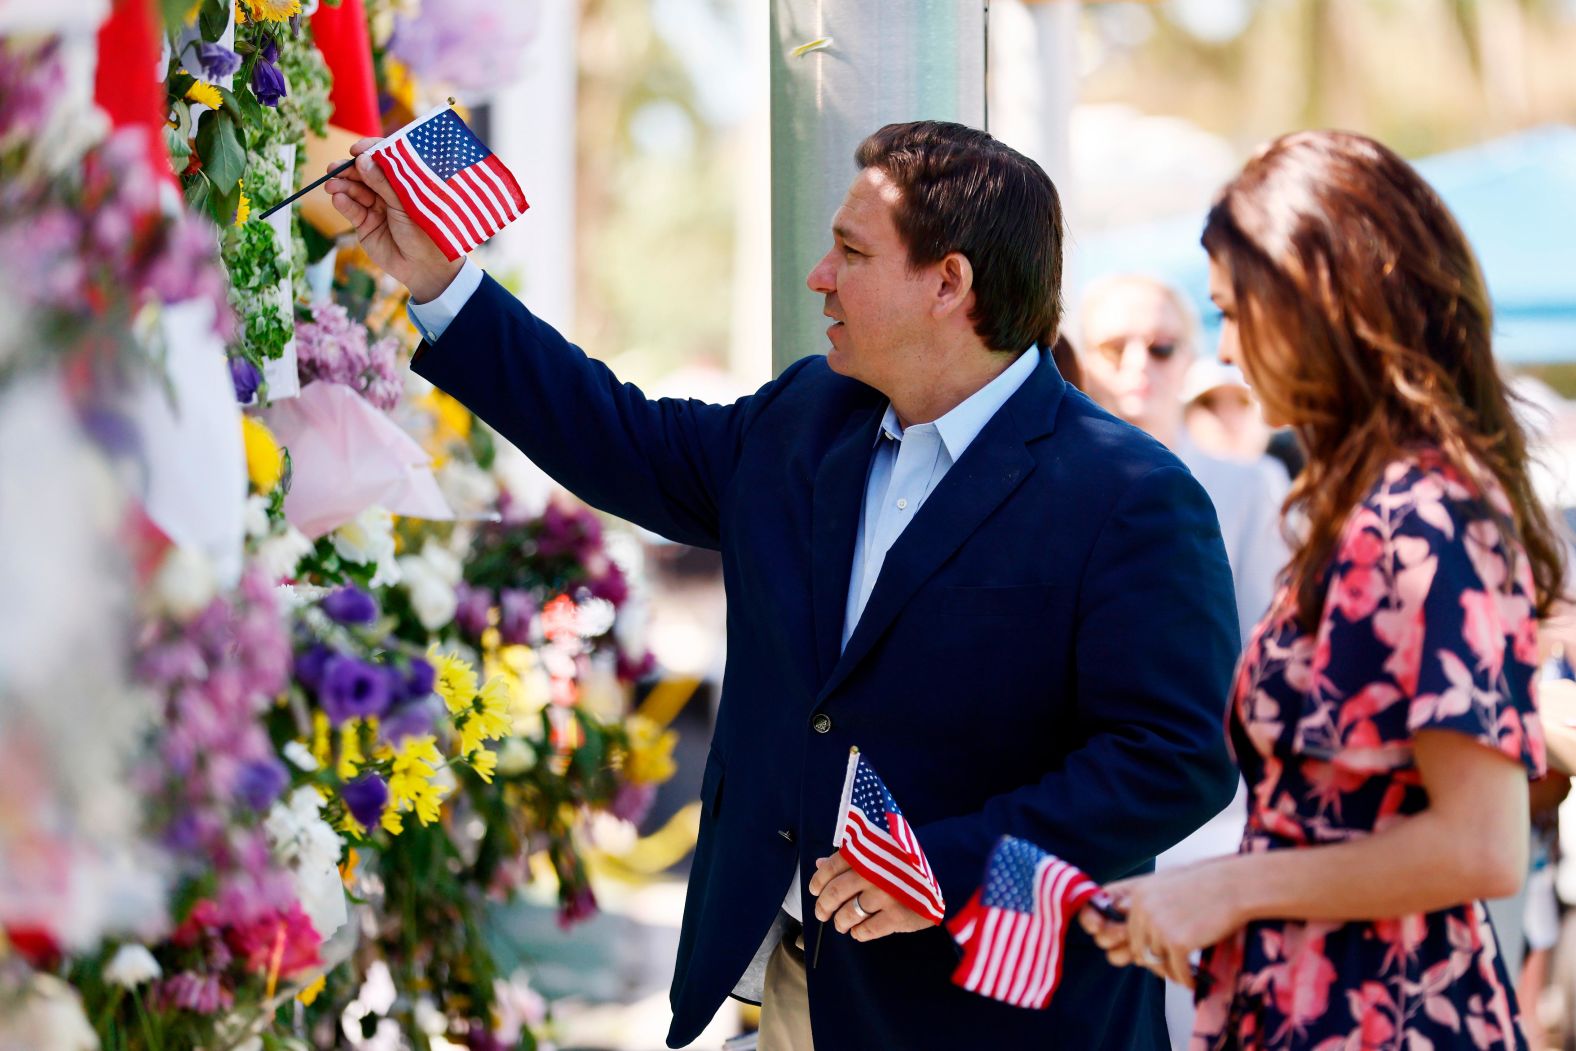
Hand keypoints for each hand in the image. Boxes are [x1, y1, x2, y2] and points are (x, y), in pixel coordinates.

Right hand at [323, 139, 463, 303]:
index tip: (356, 150)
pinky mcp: (365, 224)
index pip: (384, 159)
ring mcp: (376, 207)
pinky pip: (352, 209)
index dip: (369, 152)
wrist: (423, 267)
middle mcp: (389, 192)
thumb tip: (362, 160)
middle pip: (364, 173)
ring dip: (342, 185)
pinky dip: (343, 203)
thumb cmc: (424, 232)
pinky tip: (338, 198)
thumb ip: (383, 183)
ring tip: (331, 185)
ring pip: (355, 190)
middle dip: (349, 169)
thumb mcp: (405, 204)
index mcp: (404, 182)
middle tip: (335, 168)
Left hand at [807, 851, 936, 941]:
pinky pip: (868, 930)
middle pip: (834, 894)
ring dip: (840, 922)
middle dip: (823, 907)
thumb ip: (849, 857)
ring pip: (848, 914)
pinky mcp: (898, 915)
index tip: (815, 892)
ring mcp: (884, 895)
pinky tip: (859, 932)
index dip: (817, 883)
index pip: (829, 870)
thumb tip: (820, 864)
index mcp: (864, 853)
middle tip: (822, 913)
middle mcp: (871, 873)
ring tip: (841, 924)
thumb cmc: (903, 858)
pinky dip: (859, 933)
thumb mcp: (876, 849)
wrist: (944, 867)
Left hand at [1078, 861, 1244, 987]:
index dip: (1133, 943)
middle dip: (1153, 960)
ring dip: (1168, 971)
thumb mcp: (1165, 885)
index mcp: (1137, 895)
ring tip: (1181, 974)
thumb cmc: (1204, 886)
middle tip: (1168, 967)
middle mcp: (1143, 910)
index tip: (1144, 953)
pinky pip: (1175, 971)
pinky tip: (1192, 980)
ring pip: (1155, 962)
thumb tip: (1136, 933)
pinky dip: (1184, 979)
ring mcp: (1158, 926)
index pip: (1123, 929)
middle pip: (1137, 949)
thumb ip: (1146, 905)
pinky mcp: (1177, 942)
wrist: (1233, 886)